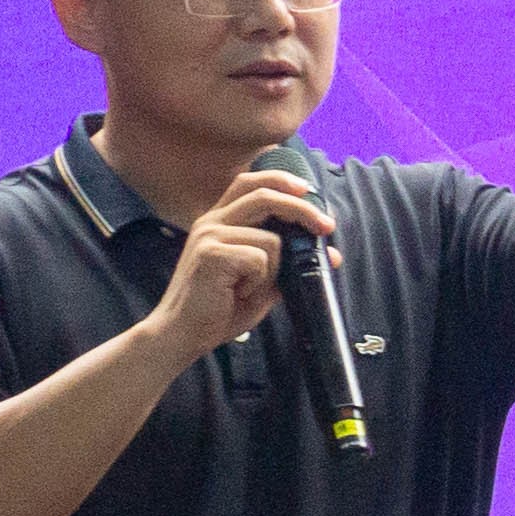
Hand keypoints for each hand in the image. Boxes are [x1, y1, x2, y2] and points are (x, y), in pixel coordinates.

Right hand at [151, 162, 333, 357]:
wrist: (183, 334)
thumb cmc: (220, 309)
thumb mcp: (261, 283)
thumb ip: (289, 263)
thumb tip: (331, 254)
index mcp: (219, 221)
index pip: (250, 183)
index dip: (281, 181)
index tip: (308, 190)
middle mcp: (212, 221)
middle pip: (265, 196)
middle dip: (302, 209)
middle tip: (326, 227)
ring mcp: (210, 236)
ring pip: (270, 239)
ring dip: (272, 271)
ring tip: (247, 290)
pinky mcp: (211, 254)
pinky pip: (260, 260)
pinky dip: (259, 282)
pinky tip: (237, 294)